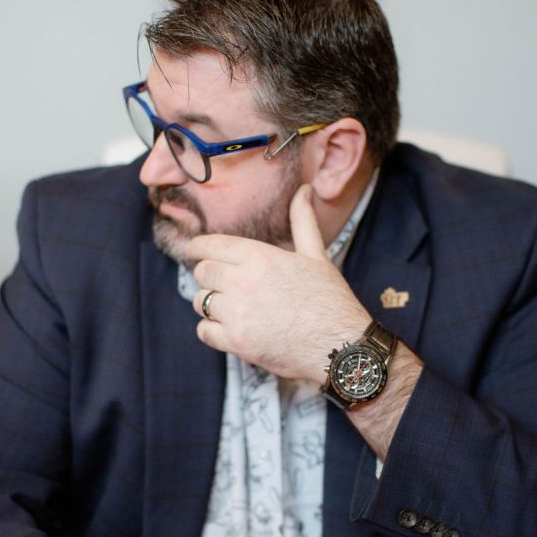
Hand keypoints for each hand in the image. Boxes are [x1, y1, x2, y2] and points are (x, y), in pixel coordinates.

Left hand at [187, 184, 369, 380]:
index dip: (198, 248)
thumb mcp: (317, 256)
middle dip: (209, 276)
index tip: (196, 252)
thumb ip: (302, 221)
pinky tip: (231, 328)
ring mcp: (237, 314)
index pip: (209, 246)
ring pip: (200, 301)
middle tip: (225, 284)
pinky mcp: (236, 342)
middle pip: (201, 272)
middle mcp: (242, 282)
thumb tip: (304, 190)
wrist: (340, 346)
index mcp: (259, 257)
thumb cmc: (330, 300)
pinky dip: (212, 330)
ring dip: (211, 304)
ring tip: (232, 307)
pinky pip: (204, 331)